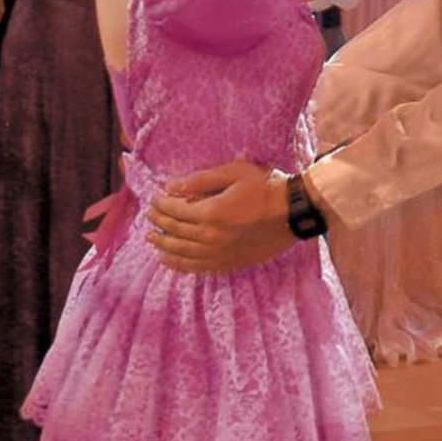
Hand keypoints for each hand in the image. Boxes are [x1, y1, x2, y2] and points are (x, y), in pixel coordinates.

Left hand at [147, 162, 291, 273]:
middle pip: (175, 232)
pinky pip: (196, 267)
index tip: (154, 199)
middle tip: (149, 216)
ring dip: (163, 245)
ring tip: (152, 238)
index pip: (175, 210)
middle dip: (159, 222)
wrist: (292, 213)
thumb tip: (171, 186)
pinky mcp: (228, 264)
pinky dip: (179, 264)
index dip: (161, 204)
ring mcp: (219, 254)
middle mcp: (210, 237)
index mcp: (210, 213)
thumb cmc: (264, 186)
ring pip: (181, 252)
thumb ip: (201, 180)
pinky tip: (168, 260)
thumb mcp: (233, 173)